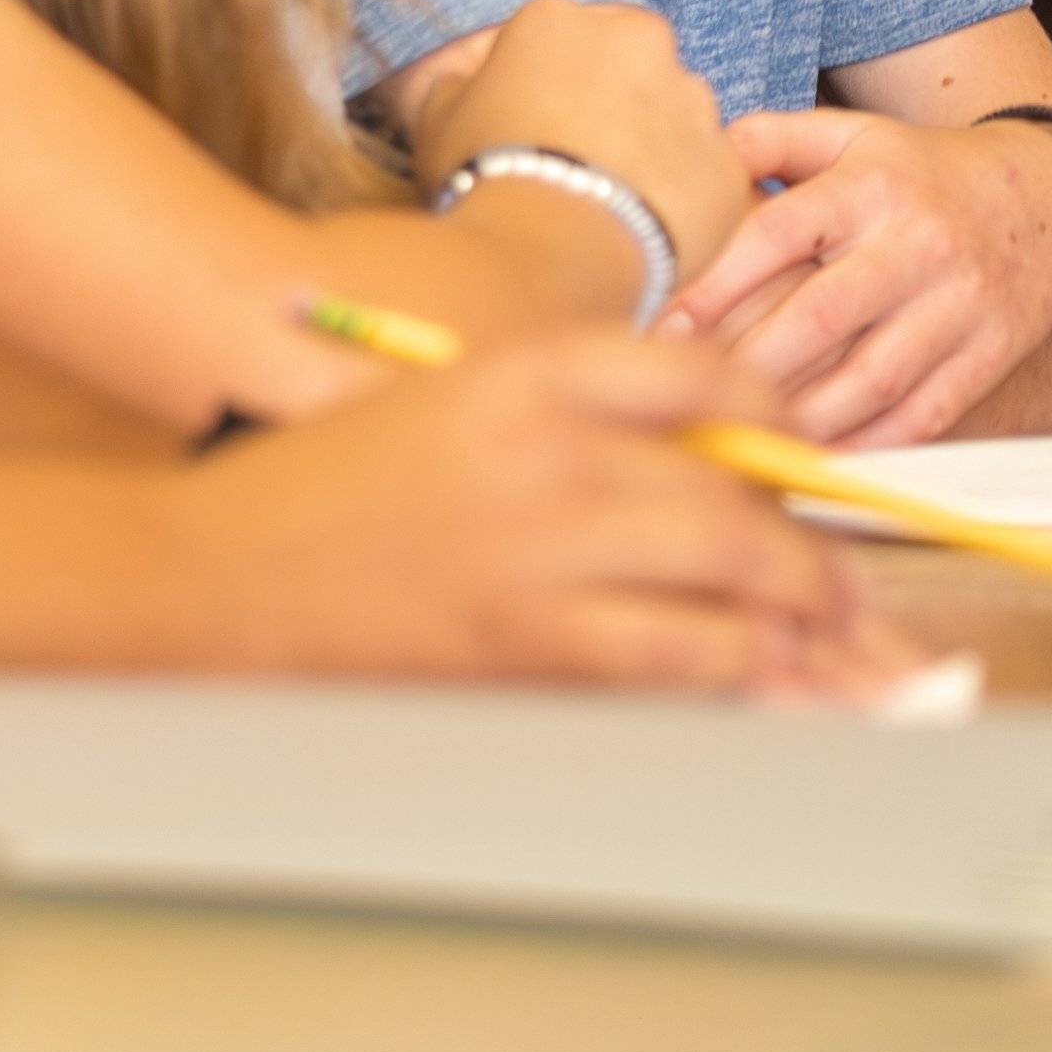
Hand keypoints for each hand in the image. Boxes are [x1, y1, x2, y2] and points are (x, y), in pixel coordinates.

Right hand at [176, 328, 912, 693]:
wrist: (207, 576)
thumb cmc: (323, 490)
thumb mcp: (450, 404)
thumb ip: (570, 419)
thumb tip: (703, 464)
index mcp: (530, 373)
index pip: (708, 375)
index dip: (778, 419)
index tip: (801, 456)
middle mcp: (553, 448)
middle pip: (738, 484)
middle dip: (808, 541)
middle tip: (843, 582)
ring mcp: (545, 547)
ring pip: (733, 568)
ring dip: (803, 608)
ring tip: (837, 640)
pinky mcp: (528, 642)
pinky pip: (681, 654)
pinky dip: (745, 668)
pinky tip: (770, 678)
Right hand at [415, 0, 750, 303]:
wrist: (551, 251)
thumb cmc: (485, 178)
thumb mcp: (439, 121)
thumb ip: (457, 87)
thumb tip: (465, 82)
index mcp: (561, 20)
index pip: (559, 37)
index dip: (546, 85)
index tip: (536, 128)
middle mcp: (639, 41)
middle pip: (631, 65)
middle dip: (614, 104)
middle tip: (583, 163)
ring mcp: (693, 99)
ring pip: (679, 116)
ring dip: (656, 147)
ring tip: (616, 204)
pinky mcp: (729, 161)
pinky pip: (708, 176)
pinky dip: (686, 199)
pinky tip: (649, 233)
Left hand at [677, 106, 1051, 449]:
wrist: (1050, 196)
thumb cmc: (922, 173)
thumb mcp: (853, 135)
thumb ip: (769, 139)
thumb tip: (685, 153)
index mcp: (870, 184)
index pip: (778, 233)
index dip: (714, 284)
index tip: (660, 328)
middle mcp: (917, 241)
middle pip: (820, 317)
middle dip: (746, 365)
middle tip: (688, 399)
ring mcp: (960, 302)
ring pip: (871, 378)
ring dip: (802, 418)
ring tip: (745, 439)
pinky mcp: (992, 352)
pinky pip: (925, 413)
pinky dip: (869, 444)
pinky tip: (820, 457)